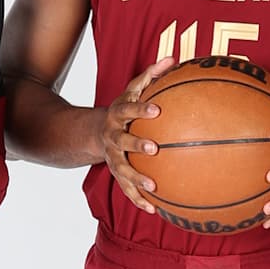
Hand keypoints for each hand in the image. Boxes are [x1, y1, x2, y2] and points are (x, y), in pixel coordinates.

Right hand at [94, 54, 176, 216]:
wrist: (96, 131)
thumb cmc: (125, 108)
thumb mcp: (133, 89)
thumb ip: (151, 75)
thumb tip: (173, 58)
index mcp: (117, 114)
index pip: (128, 109)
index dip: (140, 109)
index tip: (156, 109)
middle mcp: (112, 136)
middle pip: (121, 142)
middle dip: (136, 145)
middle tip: (154, 149)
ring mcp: (112, 157)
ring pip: (122, 170)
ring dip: (135, 180)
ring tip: (153, 188)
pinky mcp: (115, 173)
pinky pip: (126, 189)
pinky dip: (138, 200)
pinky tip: (154, 210)